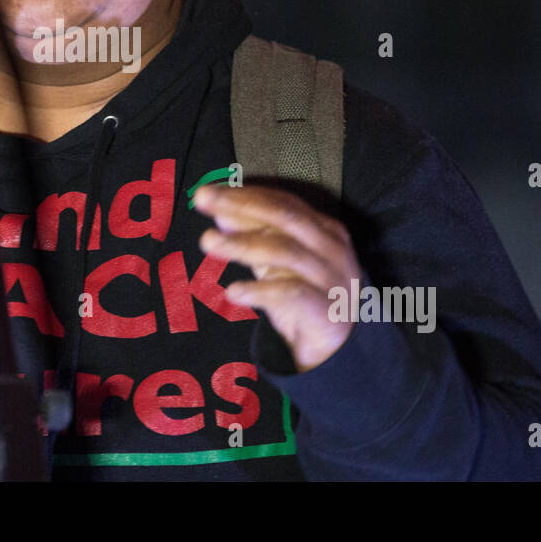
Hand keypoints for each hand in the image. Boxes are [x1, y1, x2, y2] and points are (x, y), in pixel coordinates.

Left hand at [194, 183, 359, 371]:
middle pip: (284, 216)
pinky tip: (232, 292)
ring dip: (241, 244)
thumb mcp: (277, 263)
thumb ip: (254, 237)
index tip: (207, 192)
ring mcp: (331, 278)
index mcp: (323, 229)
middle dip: (240, 205)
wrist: (338, 349)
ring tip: (207, 241)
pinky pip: (290, 294)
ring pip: (284, 251)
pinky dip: (259, 290)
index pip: (281, 202)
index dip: (244, 194)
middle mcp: (331, 247)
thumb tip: (220, 212)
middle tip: (202, 200)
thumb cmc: (306, 297)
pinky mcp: (326, 310)